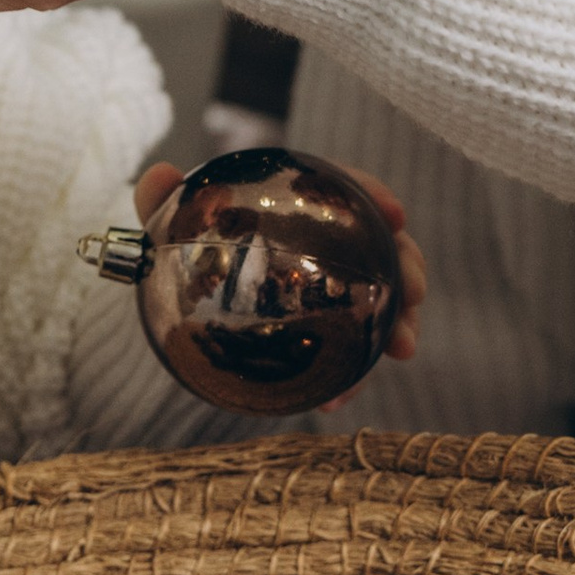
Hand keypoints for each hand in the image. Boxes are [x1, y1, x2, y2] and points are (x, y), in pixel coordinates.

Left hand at [131, 159, 427, 370]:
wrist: (187, 292)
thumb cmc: (185, 245)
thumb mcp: (171, 223)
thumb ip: (162, 199)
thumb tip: (159, 175)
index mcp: (302, 202)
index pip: (348, 188)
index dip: (376, 195)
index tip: (396, 213)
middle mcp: (330, 241)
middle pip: (384, 244)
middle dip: (409, 266)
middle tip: (415, 292)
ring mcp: (335, 285)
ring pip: (383, 297)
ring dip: (400, 322)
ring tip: (403, 349)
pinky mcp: (329, 326)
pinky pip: (352, 345)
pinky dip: (353, 371)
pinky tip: (338, 399)